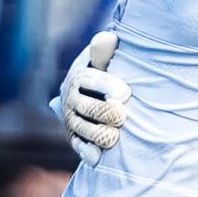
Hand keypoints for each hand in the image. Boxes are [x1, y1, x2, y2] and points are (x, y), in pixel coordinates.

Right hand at [61, 31, 131, 165]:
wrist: (103, 96)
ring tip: (114, 136)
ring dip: (97, 133)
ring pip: (81, 128)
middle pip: (85, 107)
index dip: (104, 85)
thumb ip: (106, 50)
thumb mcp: (107, 60)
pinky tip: (97, 158)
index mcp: (80, 77)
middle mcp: (72, 99)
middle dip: (103, 112)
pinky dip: (86, 151)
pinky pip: (78, 145)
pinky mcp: (77, 138)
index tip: (124, 92)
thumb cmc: (110, 73)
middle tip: (122, 115)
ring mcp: (73, 120)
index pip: (87, 79)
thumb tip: (108, 38)